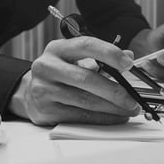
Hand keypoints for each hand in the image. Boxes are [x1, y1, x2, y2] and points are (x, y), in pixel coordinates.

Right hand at [9, 36, 140, 125]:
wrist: (30, 93)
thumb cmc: (60, 74)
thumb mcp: (76, 59)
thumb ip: (101, 57)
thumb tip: (128, 55)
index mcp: (57, 49)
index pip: (86, 45)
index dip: (109, 53)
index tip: (128, 63)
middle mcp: (46, 67)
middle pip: (86, 79)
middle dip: (115, 91)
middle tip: (132, 99)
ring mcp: (43, 90)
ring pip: (85, 101)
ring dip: (112, 108)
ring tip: (128, 110)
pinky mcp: (45, 110)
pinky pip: (80, 116)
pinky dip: (102, 118)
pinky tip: (115, 117)